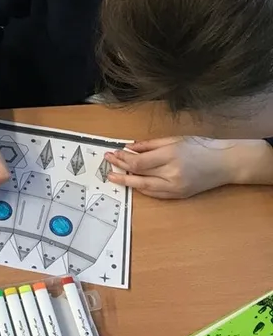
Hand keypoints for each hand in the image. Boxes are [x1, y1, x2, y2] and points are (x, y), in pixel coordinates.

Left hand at [104, 137, 272, 199]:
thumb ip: (150, 145)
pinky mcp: (179, 196)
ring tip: (115, 176)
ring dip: (128, 182)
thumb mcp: (174, 139)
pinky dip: (142, 188)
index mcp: (171, 156)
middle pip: (139, 175)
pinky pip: (155, 194)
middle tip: (108, 164)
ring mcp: (176, 188)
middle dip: (120, 170)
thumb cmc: (201, 147)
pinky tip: (133, 183)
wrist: (226, 163)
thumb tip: (129, 148)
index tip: (111, 154)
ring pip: (145, 188)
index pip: (138, 162)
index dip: (122, 159)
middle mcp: (172, 174)